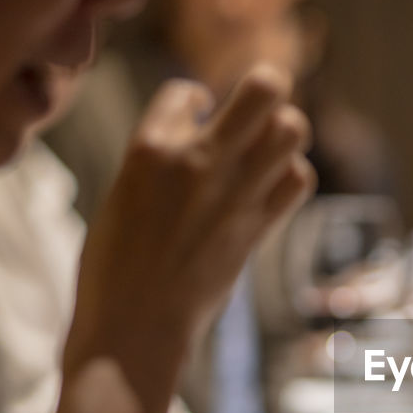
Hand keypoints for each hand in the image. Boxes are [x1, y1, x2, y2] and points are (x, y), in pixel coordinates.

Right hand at [65, 63, 313, 412]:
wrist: (135, 325)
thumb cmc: (114, 267)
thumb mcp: (123, 195)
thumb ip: (162, 161)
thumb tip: (200, 136)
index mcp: (148, 147)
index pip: (188, 89)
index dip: (195, 100)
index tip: (194, 120)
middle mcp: (197, 159)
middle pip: (266, 87)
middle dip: (265, 90)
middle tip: (253, 114)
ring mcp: (234, 192)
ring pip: (293, 128)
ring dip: (284, 133)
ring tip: (263, 151)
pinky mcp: (257, 226)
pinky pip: (298, 179)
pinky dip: (290, 177)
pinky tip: (269, 188)